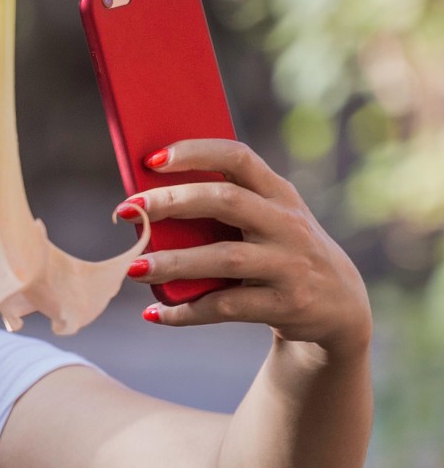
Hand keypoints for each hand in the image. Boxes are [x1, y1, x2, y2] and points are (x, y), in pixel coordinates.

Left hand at [123, 140, 370, 356]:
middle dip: (174, 202)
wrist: (339, 306)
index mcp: (279, 194)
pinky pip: (227, 306)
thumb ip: (223, 209)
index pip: (239, 157)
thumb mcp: (268, 222)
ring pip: (225, 258)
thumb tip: (144, 208)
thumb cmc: (279, 253)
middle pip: (227, 201)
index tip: (152, 159)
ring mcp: (290, 264)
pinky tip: (155, 314)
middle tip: (128, 210)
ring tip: (133, 268)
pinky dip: (187, 312)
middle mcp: (287, 224)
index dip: (196, 153)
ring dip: (174, 263)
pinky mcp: (286, 304)